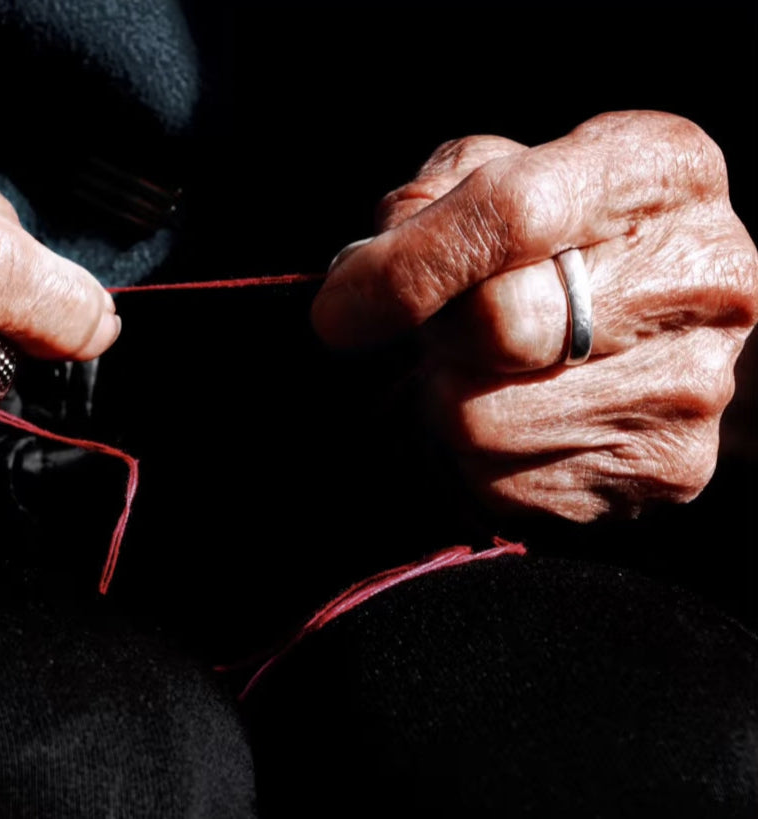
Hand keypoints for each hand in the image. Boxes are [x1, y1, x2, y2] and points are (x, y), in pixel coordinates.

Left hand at [312, 111, 757, 520]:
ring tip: (480, 370)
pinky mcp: (667, 470)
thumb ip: (429, 201)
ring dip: (446, 400)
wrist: (644, 322)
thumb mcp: (492, 173)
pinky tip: (511, 416)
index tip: (338, 307)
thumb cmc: (548, 233)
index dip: (410, 265)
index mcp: (663, 169)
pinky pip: (509, 483)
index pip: (515, 213)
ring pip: (485, 420)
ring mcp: (694, 381)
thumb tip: (365, 279)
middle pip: (501, 325)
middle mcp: (701, 274)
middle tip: (430, 329)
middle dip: (433, 333)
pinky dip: (478, 460)